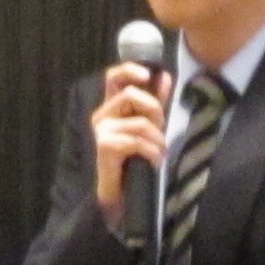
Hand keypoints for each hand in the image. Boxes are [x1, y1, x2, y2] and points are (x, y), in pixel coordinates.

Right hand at [90, 61, 169, 227]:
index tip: (148, 75)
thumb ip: (154, 102)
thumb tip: (164, 76)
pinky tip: (153, 162)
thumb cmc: (131, 161)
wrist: (117, 196)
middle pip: (131, 94)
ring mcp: (101, 131)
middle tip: (161, 131)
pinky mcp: (105, 147)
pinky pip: (137, 141)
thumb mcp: (146, 127)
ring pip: (139, 121)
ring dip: (157, 139)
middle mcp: (101, 116)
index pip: (113, 77)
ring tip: (159, 154)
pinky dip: (151, 153)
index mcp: (110, 108)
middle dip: (154, 110)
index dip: (129, 69)